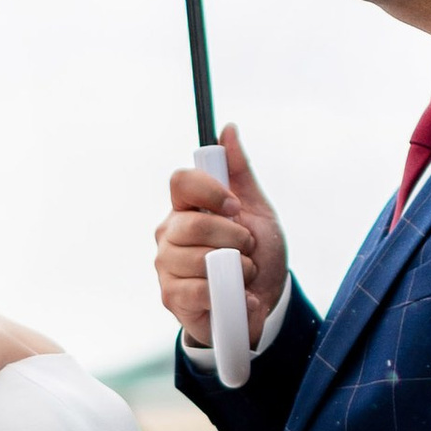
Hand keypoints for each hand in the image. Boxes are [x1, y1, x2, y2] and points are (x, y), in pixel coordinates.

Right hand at [155, 123, 286, 350]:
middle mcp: (168, 234)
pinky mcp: (172, 297)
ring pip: (198, 259)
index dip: (210, 191)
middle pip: (193, 224)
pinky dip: (229, 293)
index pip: (181, 182)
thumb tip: (228, 129)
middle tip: (248, 248)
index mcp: (185, 207)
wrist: (263, 302)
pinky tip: (238, 295)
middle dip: (233, 238)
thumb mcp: (256, 209)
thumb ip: (239, 171)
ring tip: (243, 274)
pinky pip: (198, 289)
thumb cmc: (256, 254)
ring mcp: (166, 266)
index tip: (235, 207)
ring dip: (236, 268)